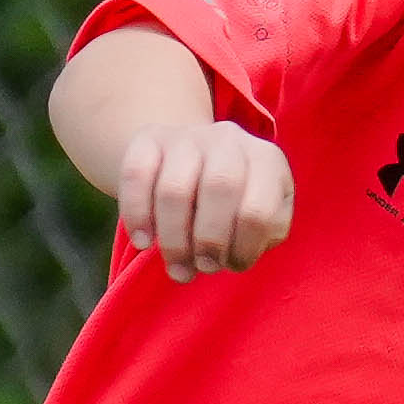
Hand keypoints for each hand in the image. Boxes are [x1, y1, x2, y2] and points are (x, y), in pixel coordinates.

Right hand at [117, 120, 294, 280]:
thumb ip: (261, 235)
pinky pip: (136, 176)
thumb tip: (233, 254)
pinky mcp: (150, 138)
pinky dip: (137, 215)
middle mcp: (229, 140)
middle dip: (209, 240)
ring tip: (177, 268)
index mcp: (267, 161)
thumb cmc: (238, 205)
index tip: (232, 266)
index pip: (258, 210)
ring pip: (174, 190)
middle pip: (218, 188)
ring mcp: (188, 136)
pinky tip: (143, 242)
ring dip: (174, 240)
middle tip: (204, 267)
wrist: (198, 164)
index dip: (244, 248)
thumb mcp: (266, 217)